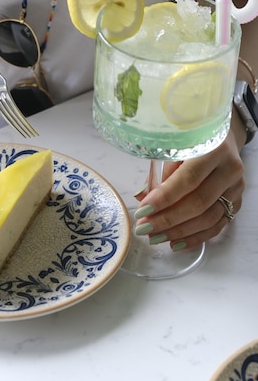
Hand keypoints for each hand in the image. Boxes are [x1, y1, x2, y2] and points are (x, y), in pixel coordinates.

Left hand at [133, 128, 244, 249]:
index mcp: (214, 148)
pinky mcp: (238, 201)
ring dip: (179, 232)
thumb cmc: (192, 140)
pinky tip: (176, 243)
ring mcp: (236, 187)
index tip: (142, 210)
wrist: (223, 137)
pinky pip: (217, 225)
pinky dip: (195, 237)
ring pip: (209, 218)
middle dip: (168, 219)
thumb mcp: (175, 146)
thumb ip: (161, 171)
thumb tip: (142, 197)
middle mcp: (230, 169)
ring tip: (156, 237)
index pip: (188, 178)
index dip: (165, 197)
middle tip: (144, 228)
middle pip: (199, 202)